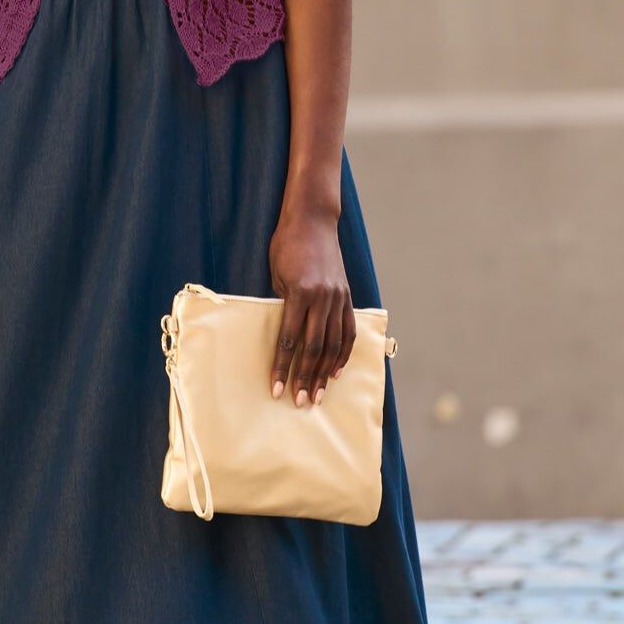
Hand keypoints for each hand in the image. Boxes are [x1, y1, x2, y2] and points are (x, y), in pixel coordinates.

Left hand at [266, 205, 354, 405]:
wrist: (313, 221)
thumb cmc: (286, 246)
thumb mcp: (276, 275)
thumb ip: (283, 305)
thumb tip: (286, 336)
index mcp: (300, 294)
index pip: (290, 340)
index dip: (282, 367)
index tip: (276, 388)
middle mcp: (322, 298)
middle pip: (313, 348)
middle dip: (305, 377)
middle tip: (299, 401)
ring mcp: (338, 298)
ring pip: (333, 344)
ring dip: (324, 372)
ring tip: (317, 395)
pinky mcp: (347, 296)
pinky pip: (347, 331)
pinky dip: (343, 353)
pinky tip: (336, 371)